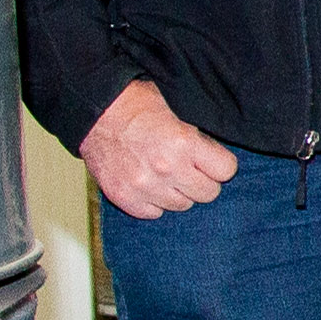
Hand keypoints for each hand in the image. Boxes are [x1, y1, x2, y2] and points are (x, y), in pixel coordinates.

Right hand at [79, 79, 236, 220]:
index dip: (220, 164)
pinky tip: (149, 185)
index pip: (226, 170)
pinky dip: (153, 202)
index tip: (211, 161)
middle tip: (190, 169)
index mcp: (183, 144)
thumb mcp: (178, 113)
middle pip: (208, 193)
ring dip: (178, 192)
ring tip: (167, 175)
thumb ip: (198, 140)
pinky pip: (153, 213)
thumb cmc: (137, 106)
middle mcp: (166, 168)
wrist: (94, 110)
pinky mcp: (122, 196)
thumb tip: (215, 159)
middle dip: (203, 180)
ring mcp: (143, 186)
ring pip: (182, 205)